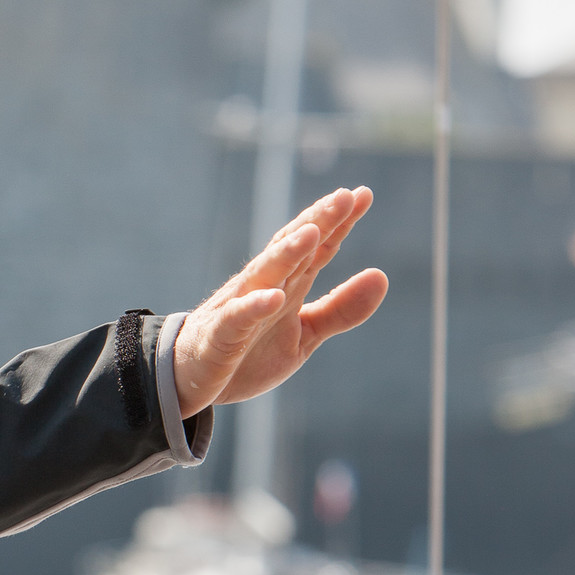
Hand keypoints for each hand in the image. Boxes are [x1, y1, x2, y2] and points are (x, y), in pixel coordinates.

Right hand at [173, 185, 387, 417]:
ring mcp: (240, 307)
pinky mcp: (221, 334)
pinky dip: (254, 306)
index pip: (316, 247)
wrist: (193, 380)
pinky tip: (274, 296)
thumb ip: (341, 308)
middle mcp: (264, 286)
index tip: (363, 194)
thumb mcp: (305, 335)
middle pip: (291, 249)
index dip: (339, 222)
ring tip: (312, 233)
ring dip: (287, 253)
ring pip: (265, 274)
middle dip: (317, 222)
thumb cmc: (248, 352)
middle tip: (344, 197)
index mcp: (287, 284)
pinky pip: (238, 317)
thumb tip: (382, 276)